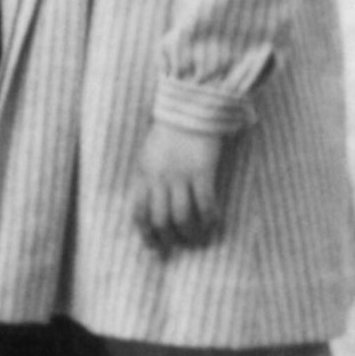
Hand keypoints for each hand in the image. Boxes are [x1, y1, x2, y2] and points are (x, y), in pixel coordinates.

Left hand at [128, 124, 237, 255]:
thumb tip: (152, 208)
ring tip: (198, 240)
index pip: (139, 214)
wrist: (190, 107)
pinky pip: (206, 203)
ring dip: (191, 234)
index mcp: (144, 175)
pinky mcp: (202, 170)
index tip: (155, 248)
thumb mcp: (148, 155)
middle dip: (169, 240)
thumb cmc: (170, 133)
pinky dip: (210, 218)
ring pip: (182, 217)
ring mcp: (181, 175)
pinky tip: (215, 223)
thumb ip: (148, 179)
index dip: (146, 235)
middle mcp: (160, 178)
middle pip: (161, 220)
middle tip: (178, 248)